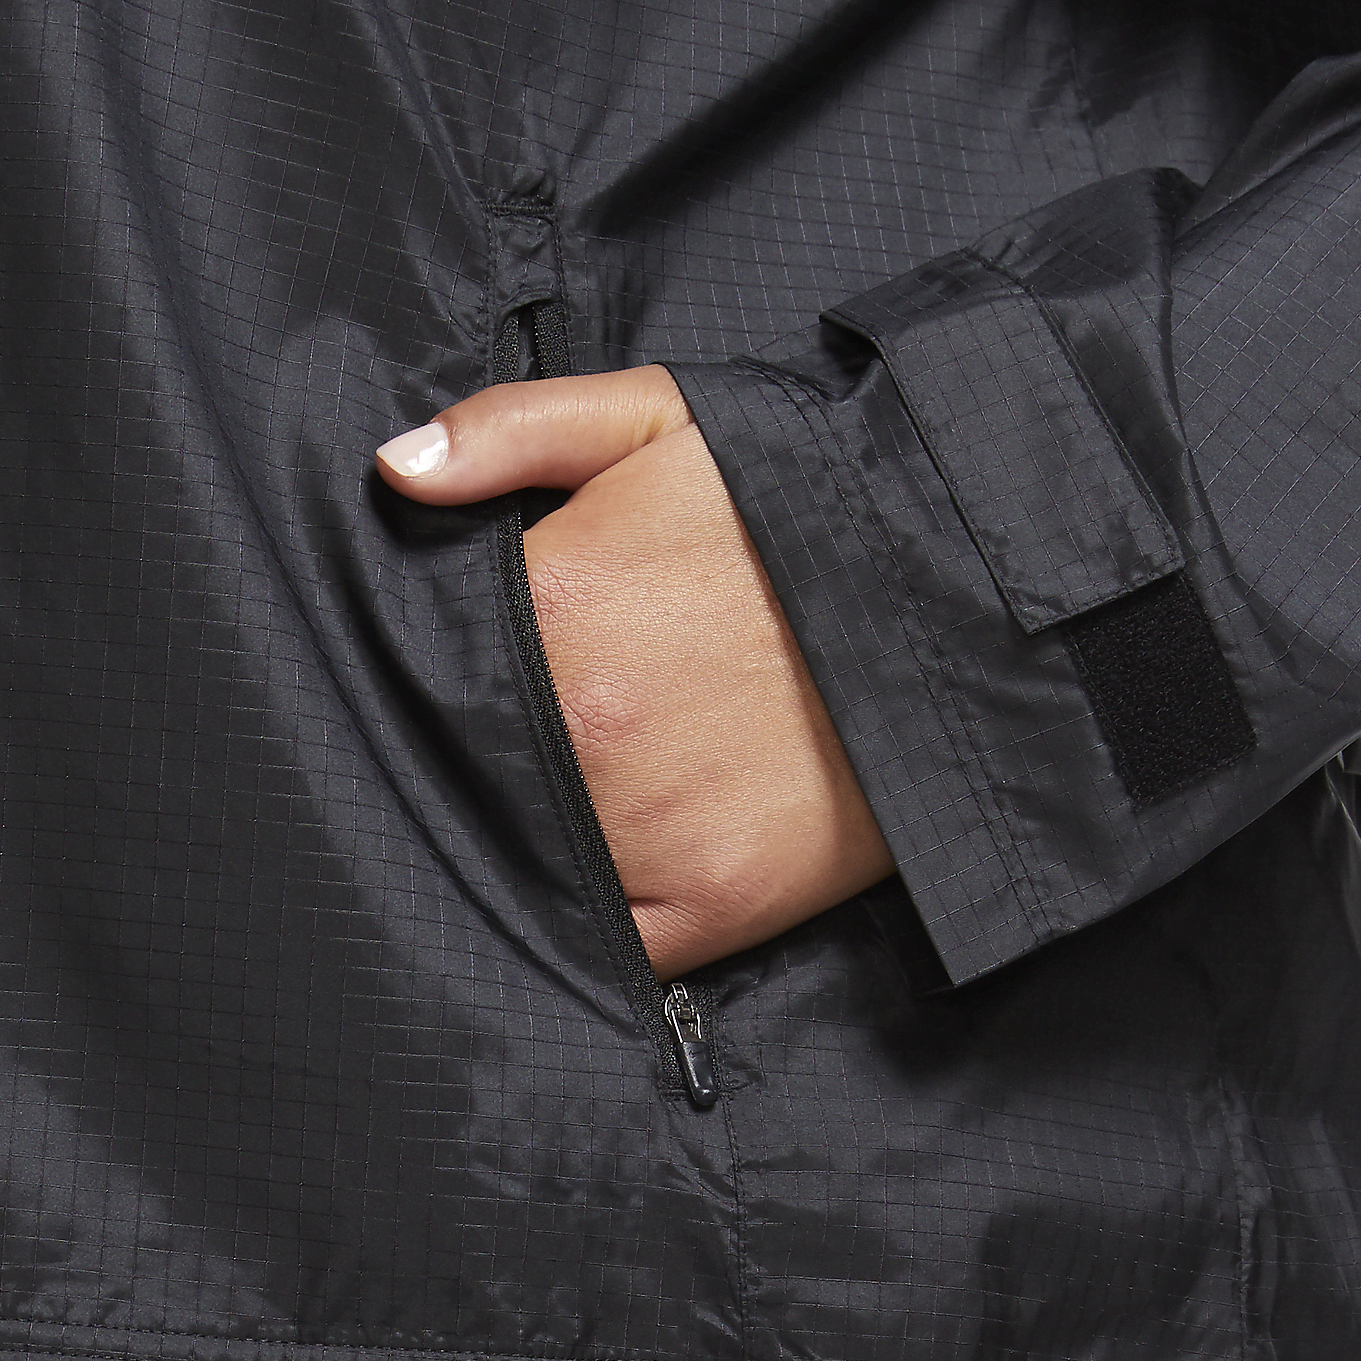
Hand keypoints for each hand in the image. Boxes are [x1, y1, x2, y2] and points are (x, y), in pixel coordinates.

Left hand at [376, 365, 892, 978]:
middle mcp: (582, 730)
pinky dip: (592, 921)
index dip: (449, 665)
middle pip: (478, 764)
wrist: (966, 602)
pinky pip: (606, 941)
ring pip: (529, 855)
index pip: (435, 659)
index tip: (480, 664)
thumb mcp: (664, 419)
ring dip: (532, 836)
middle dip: (492, 749)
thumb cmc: (809, 503)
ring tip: (588, 798)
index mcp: (553, 606)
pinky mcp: (712, 903)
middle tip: (545, 731)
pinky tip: (615, 873)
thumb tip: (394, 472)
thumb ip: (515, 428)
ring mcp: (645, 827)